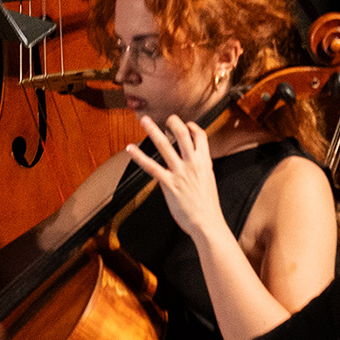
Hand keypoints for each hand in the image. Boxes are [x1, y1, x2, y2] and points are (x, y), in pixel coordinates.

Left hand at [125, 116, 223, 241]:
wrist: (207, 223)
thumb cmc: (207, 206)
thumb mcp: (209, 181)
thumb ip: (200, 168)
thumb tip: (193, 161)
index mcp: (205, 162)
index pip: (200, 135)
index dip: (192, 126)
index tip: (185, 124)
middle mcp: (192, 163)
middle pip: (182, 134)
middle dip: (173, 122)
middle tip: (166, 117)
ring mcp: (180, 173)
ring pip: (164, 145)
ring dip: (153, 130)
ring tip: (144, 120)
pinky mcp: (168, 184)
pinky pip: (151, 166)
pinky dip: (139, 156)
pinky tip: (130, 149)